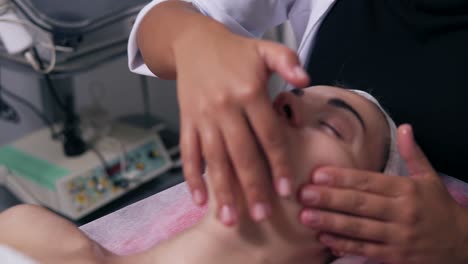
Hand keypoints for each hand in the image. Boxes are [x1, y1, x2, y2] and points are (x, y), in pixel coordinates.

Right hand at [174, 23, 309, 224]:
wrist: (194, 43)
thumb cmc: (236, 51)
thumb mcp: (266, 48)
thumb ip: (288, 61)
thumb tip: (306, 79)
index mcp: (248, 92)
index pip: (268, 135)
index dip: (279, 164)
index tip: (288, 191)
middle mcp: (224, 107)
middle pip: (241, 154)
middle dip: (252, 188)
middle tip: (261, 217)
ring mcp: (202, 117)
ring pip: (213, 159)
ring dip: (221, 191)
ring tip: (229, 220)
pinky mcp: (186, 121)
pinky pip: (188, 153)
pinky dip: (192, 178)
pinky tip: (199, 201)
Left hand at [298, 124, 467, 262]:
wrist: (462, 244)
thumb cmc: (439, 207)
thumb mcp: (429, 178)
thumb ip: (413, 154)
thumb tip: (405, 127)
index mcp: (406, 190)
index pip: (369, 182)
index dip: (342, 178)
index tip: (318, 174)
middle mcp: (402, 212)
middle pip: (360, 204)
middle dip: (330, 199)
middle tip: (304, 194)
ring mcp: (398, 237)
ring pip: (359, 228)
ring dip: (331, 223)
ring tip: (306, 216)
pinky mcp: (395, 257)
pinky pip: (366, 250)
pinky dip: (344, 245)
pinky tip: (324, 239)